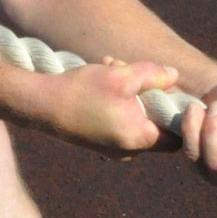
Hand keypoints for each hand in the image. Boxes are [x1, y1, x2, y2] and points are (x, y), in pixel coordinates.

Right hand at [44, 59, 177, 155]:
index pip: (178, 136)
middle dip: (147, 93)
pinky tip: (100, 80)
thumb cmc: (80, 91)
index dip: (178, 113)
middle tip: (130, 70)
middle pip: (154, 122)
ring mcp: (111, 148)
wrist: (38, 104)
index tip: (167, 91)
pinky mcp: (97, 142)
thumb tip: (174, 76)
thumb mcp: (121, 76)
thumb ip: (153, 75)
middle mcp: (128, 151)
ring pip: (135, 118)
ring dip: (129, 92)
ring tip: (111, 67)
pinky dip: (116, 102)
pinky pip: (118, 122)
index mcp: (140, 139)